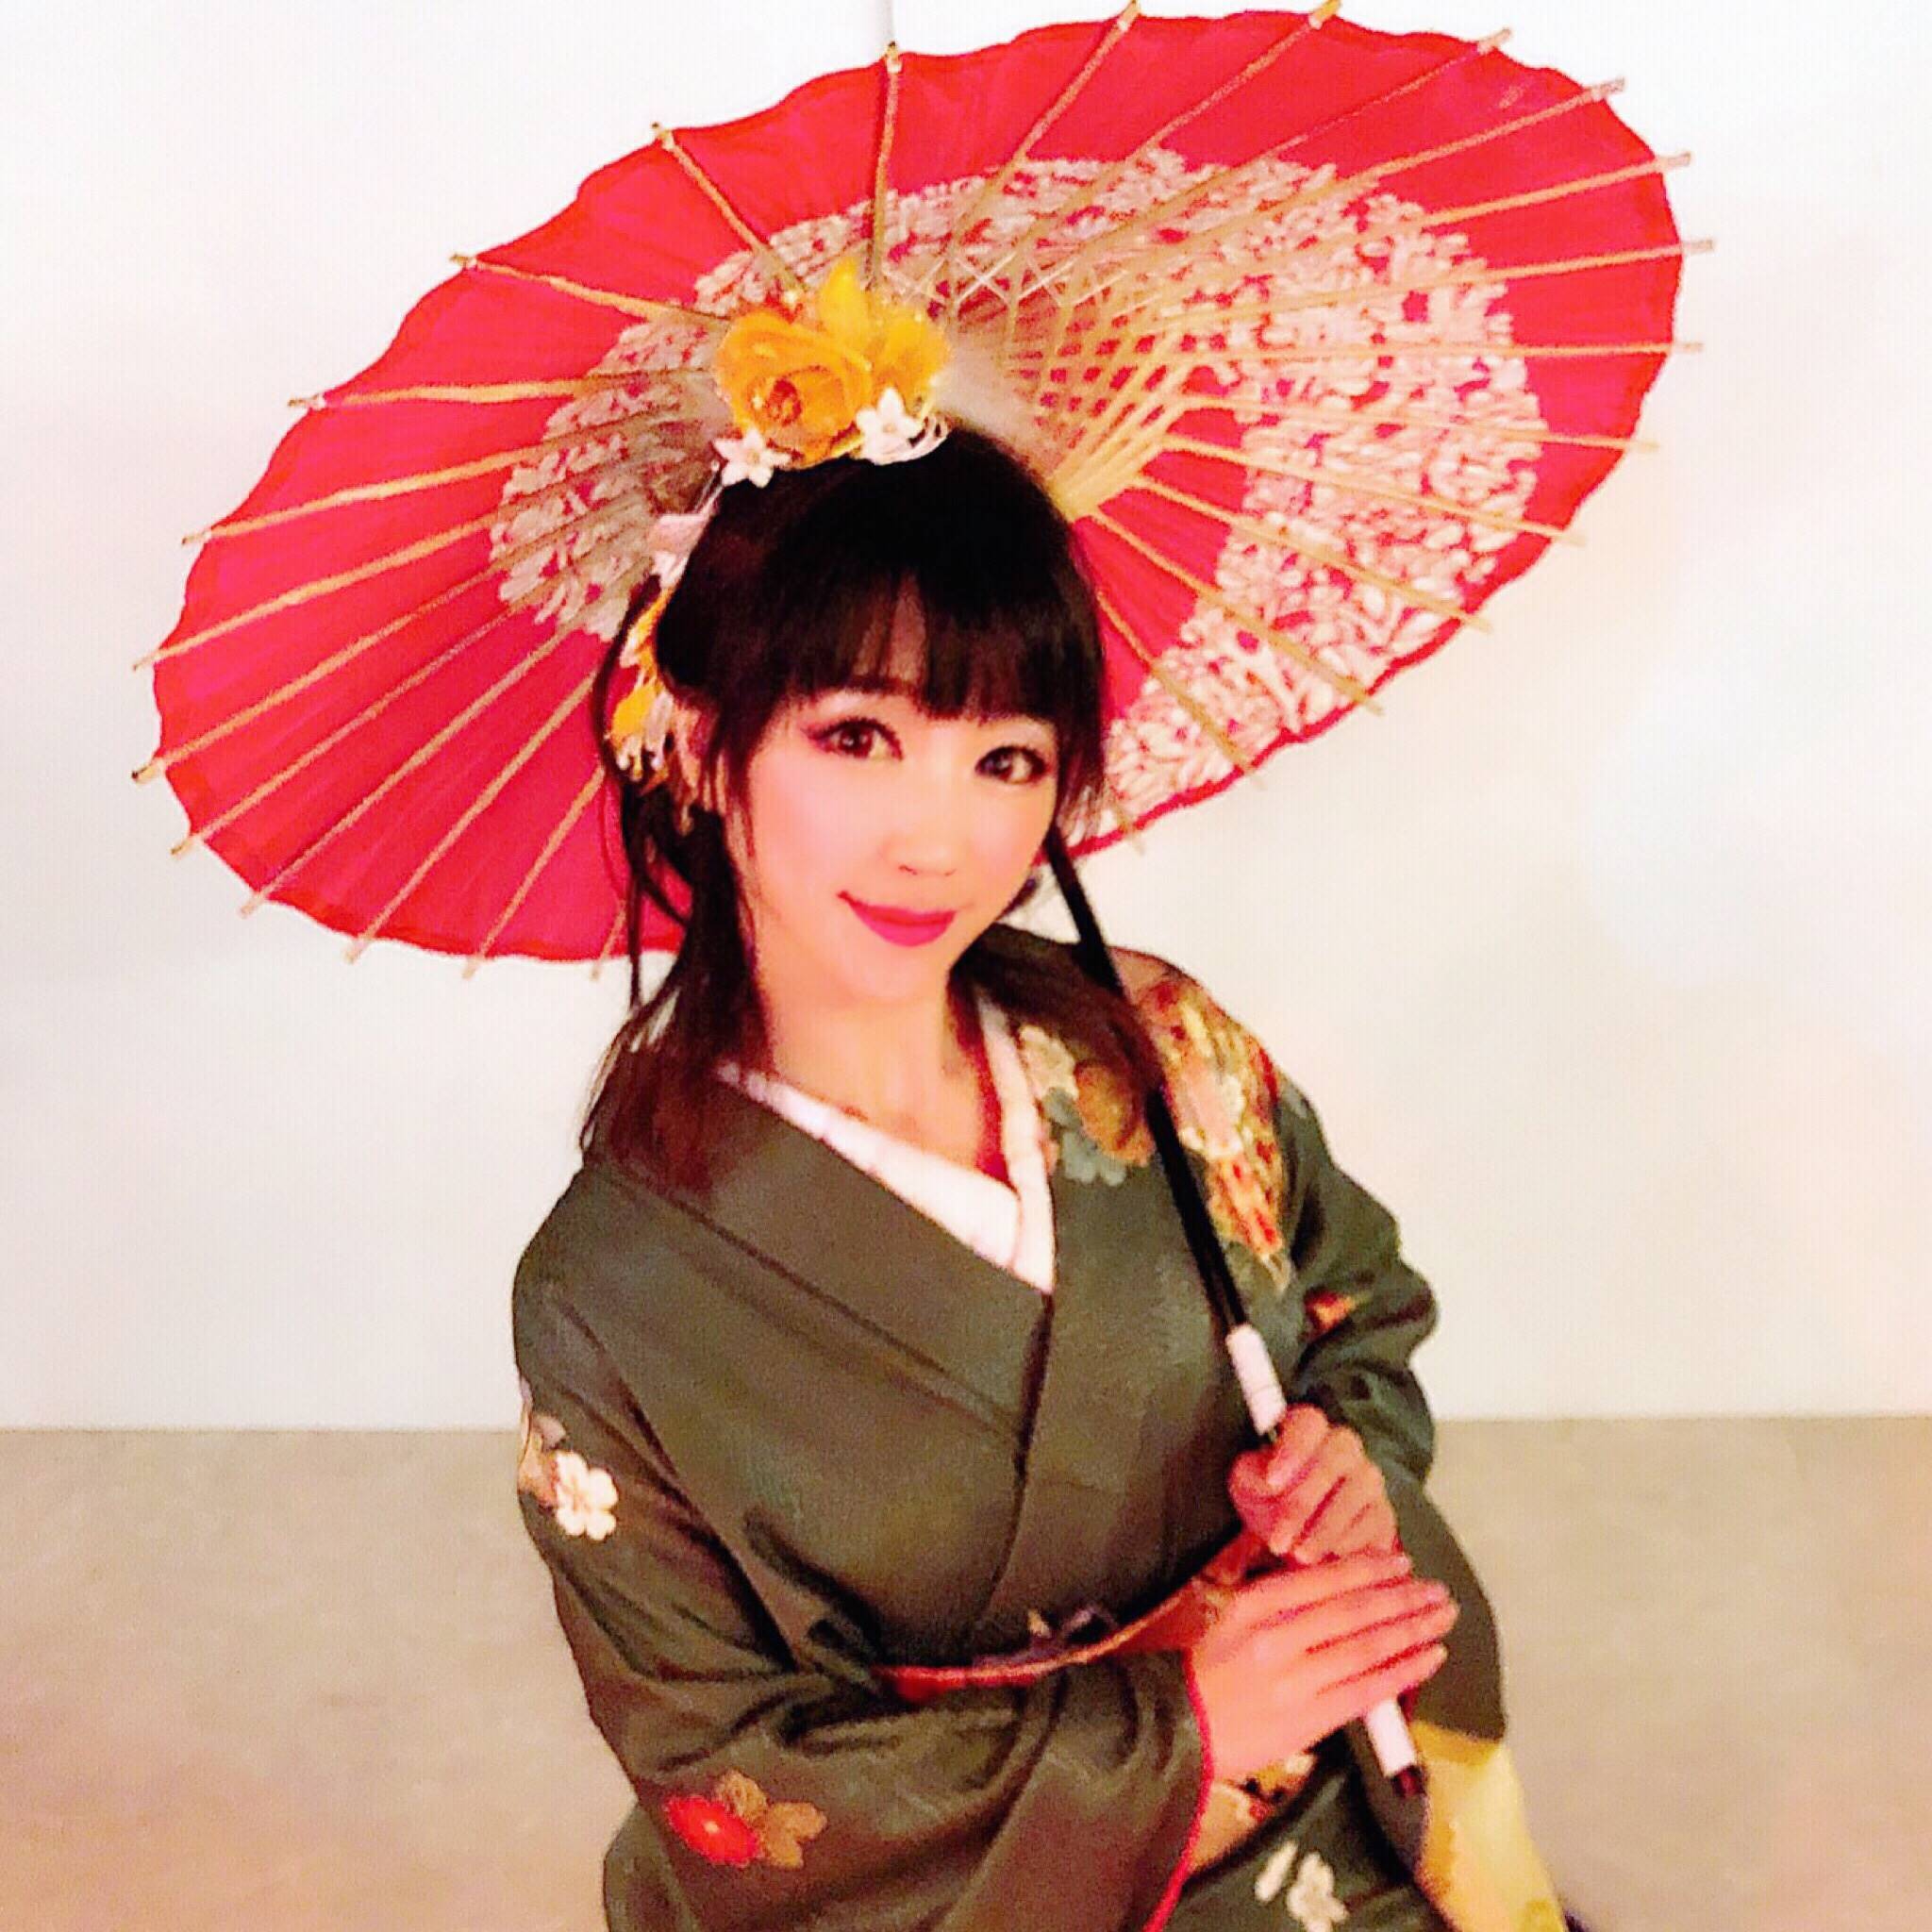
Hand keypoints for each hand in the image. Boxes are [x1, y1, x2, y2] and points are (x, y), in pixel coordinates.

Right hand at [1186, 1549, 1456, 1782]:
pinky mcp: (1310, 1720)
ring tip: (1443, 1618)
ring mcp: (1296, 1681)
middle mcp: (1278, 1639)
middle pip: (1354, 1612)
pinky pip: (1367, 1691)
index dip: (1369, 1568)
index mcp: (1255, 1605)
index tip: (1402, 1560)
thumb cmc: (1203, 1668)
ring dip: (1412, 1630)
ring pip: (1368, 1649)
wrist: (1180, 1729)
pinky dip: (1403, 1672)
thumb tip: (1313, 1560)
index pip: (1324, 1579)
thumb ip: (1269, 1586)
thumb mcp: (1225, 1611)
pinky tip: (1429, 1658)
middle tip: (1438, 1589)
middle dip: (1403, 1598)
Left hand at [1227, 1406, 1398, 1564]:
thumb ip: (1252, 1477)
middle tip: (1280, 1537)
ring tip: (1300, 1554)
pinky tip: (1331, 1555)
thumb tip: (1268, 1483)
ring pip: (1360, 1489)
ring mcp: (1368, 1478)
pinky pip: (1377, 1520)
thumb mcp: (1248, 1486)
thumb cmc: (1269, 1501)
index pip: (1309, 1422)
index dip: (1292, 1448)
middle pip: (1338, 1454)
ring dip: (1327, 1527)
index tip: (1272, 1482)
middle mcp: (1343, 1447)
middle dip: (1306, 1499)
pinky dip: (1353, 1540)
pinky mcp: (1382, 1511)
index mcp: (1308, 1431)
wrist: (1296, 1538)